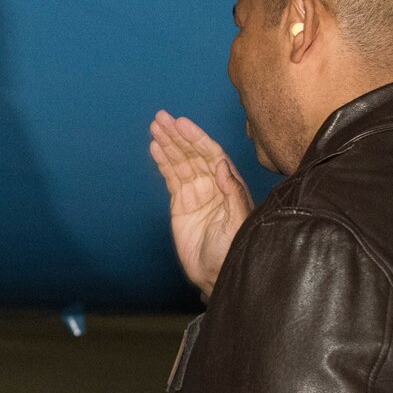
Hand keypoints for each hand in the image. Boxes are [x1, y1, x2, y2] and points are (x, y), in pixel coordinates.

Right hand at [149, 110, 252, 299]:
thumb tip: (221, 164)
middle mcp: (213, 184)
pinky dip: (163, 161)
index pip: (211, 154)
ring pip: (180, 161)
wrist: (216, 274)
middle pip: (192, 153)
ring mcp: (196, 192)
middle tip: (161, 118)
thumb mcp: (237, 221)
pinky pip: (170, 177)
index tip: (182, 124)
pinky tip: (155, 147)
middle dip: (177, 135)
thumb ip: (232, 192)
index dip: (196, 138)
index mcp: (229, 185)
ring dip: (168, 143)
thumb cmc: (233, 249)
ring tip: (154, 126)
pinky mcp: (181, 203)